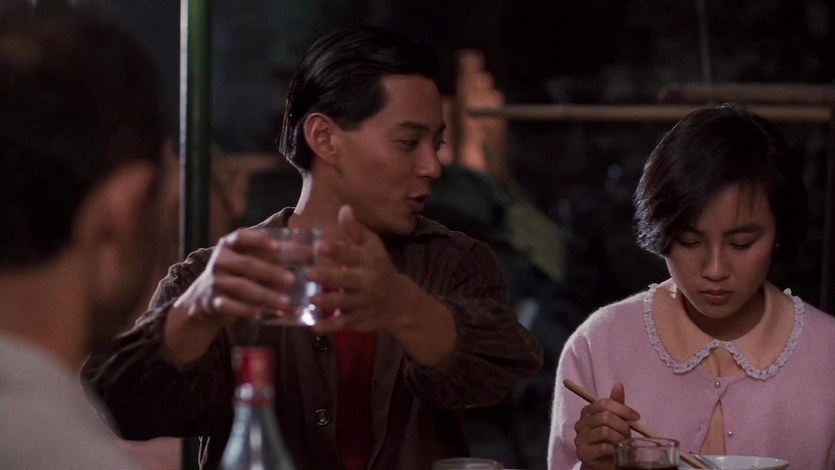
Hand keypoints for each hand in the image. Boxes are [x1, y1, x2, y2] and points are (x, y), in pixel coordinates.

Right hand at [174, 227, 296, 324]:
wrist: (204, 298)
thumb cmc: (238, 275)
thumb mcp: (249, 260)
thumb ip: (272, 256)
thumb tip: (311, 254)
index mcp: (230, 245)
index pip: (243, 237)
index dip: (260, 240)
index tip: (278, 247)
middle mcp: (220, 260)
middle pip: (247, 264)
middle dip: (272, 272)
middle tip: (293, 280)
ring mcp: (214, 281)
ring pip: (241, 287)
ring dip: (266, 296)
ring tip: (287, 303)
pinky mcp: (211, 301)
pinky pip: (230, 306)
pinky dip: (247, 310)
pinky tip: (264, 314)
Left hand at [306, 205, 417, 334]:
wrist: (400, 303)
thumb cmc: (381, 269)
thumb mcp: (373, 248)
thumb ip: (356, 231)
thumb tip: (344, 208)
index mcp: (368, 262)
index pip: (352, 254)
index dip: (337, 250)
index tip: (320, 245)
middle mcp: (366, 282)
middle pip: (346, 279)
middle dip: (328, 277)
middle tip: (308, 273)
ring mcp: (362, 303)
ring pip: (344, 303)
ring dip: (328, 302)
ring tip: (311, 299)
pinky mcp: (358, 320)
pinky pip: (343, 324)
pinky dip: (330, 327)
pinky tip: (314, 326)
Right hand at [575, 383, 639, 469]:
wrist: (602, 461)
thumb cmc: (610, 439)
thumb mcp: (615, 420)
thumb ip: (616, 404)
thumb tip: (618, 385)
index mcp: (587, 411)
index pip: (604, 403)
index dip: (622, 409)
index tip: (636, 417)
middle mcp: (580, 423)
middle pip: (605, 417)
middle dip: (622, 425)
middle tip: (629, 433)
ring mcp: (580, 438)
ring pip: (605, 431)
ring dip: (620, 438)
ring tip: (623, 443)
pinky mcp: (583, 453)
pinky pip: (603, 447)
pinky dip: (615, 449)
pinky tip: (618, 451)